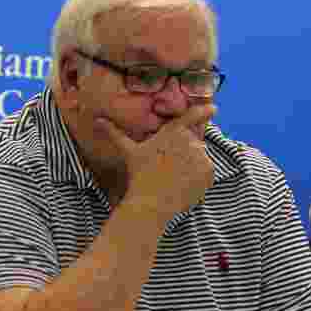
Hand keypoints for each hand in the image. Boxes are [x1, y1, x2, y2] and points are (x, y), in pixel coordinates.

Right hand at [97, 103, 215, 218]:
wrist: (151, 202)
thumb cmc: (138, 175)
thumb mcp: (128, 151)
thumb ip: (115, 133)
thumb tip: (97, 120)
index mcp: (172, 131)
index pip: (191, 116)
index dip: (204, 111)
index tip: (214, 107)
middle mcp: (189, 140)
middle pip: (194, 142)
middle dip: (186, 152)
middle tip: (170, 167)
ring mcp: (200, 155)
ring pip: (200, 158)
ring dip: (191, 166)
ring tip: (175, 178)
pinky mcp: (208, 171)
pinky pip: (207, 173)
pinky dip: (199, 179)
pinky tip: (185, 185)